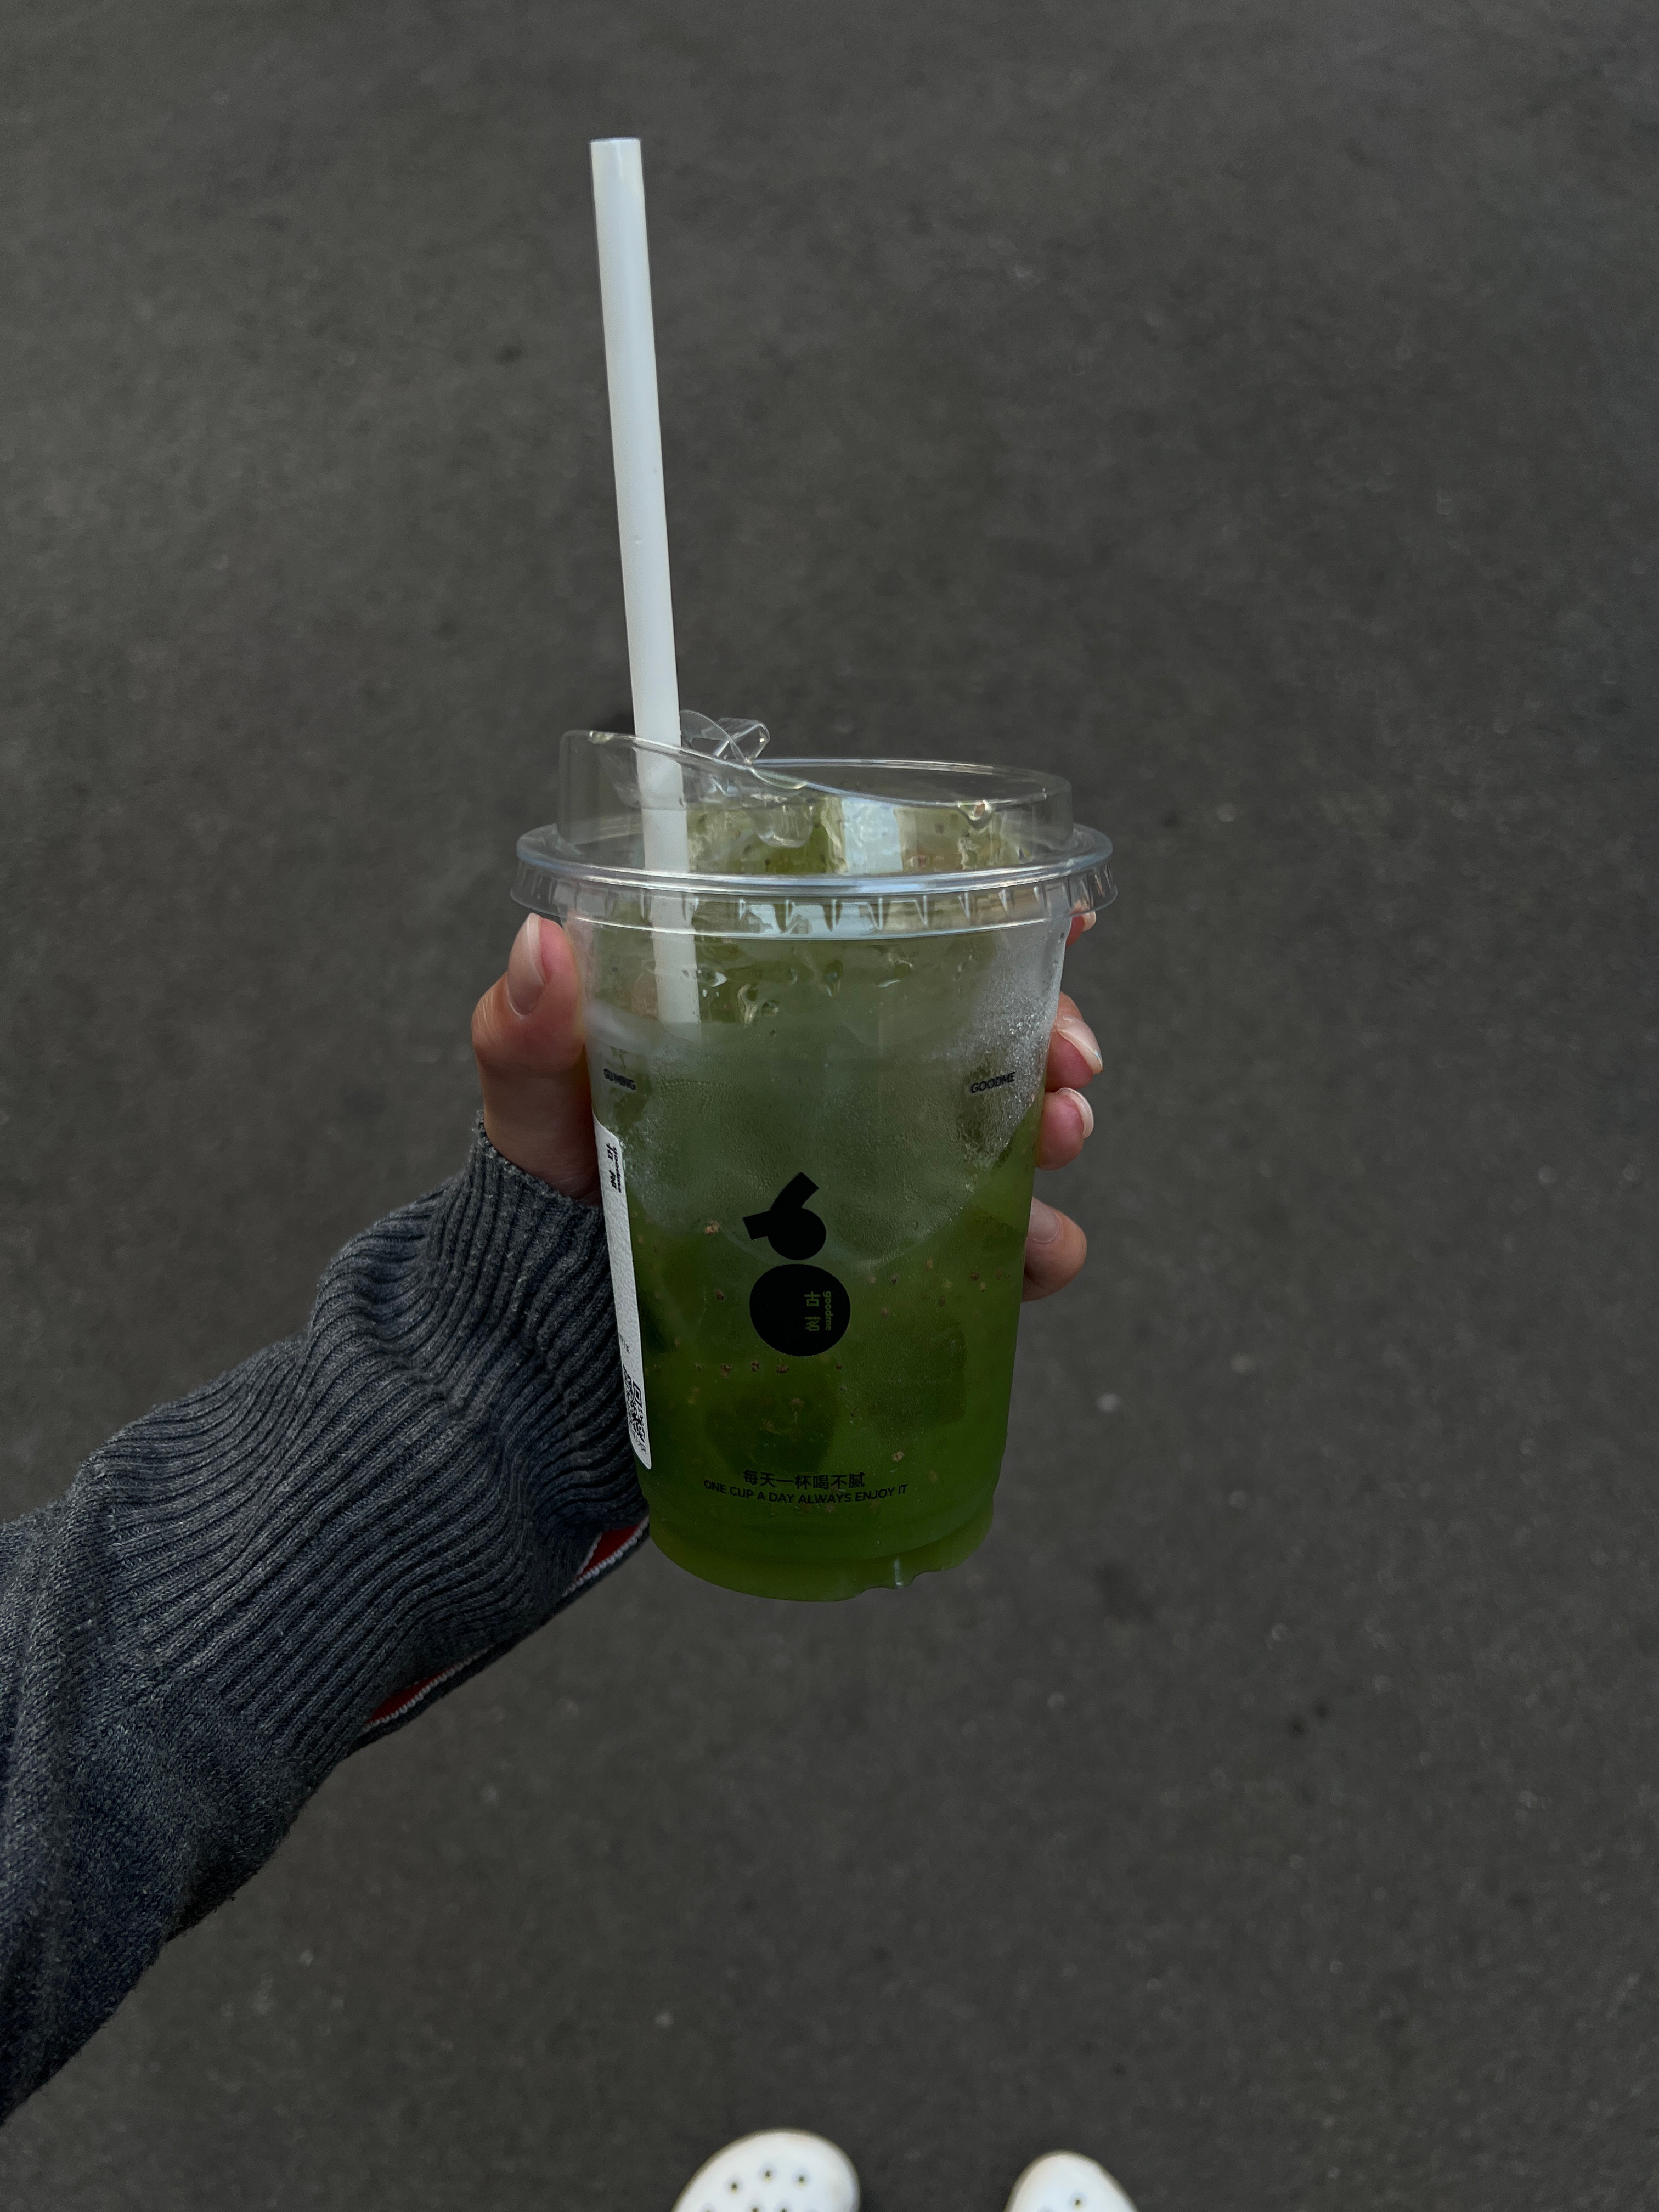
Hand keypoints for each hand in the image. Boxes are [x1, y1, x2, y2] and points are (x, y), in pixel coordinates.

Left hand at [473, 915, 1098, 1298]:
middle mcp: (846, 1093)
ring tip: (1061, 1141)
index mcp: (782, 1023)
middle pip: (983, 1042)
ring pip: (1005, 1147)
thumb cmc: (550, 1194)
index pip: (900, 949)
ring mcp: (876, 1186)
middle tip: (1069, 1063)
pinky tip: (1036, 1255)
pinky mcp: (889, 1277)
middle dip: (1049, 1039)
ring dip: (1054, 1138)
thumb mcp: (533, 1101)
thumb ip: (525, 1032)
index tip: (1062, 917)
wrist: (554, 1346)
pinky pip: (988, 1261)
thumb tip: (542, 943)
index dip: (993, 924)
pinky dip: (1032, 1256)